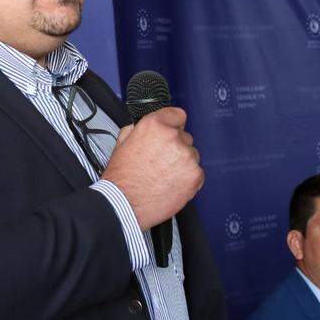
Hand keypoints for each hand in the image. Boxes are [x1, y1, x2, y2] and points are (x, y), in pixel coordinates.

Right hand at [102, 107, 203, 229]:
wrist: (124, 204)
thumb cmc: (121, 178)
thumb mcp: (122, 143)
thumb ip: (137, 129)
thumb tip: (142, 126)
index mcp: (155, 126)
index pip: (178, 115)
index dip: (172, 126)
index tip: (170, 133)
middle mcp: (173, 137)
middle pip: (185, 137)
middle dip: (176, 148)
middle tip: (161, 162)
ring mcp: (187, 157)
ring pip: (192, 155)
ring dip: (183, 164)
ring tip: (164, 176)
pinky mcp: (195, 176)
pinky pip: (197, 173)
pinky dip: (188, 179)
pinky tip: (171, 185)